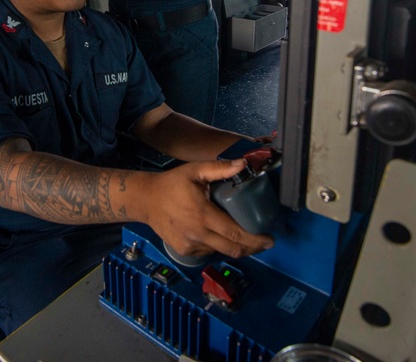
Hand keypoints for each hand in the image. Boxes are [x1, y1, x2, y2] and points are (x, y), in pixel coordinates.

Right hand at [139, 159, 273, 259]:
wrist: (145, 200)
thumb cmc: (172, 184)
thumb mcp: (195, 170)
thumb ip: (220, 168)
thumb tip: (243, 164)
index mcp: (203, 215)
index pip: (235, 233)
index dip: (255, 239)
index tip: (270, 239)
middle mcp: (198, 234)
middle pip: (233, 249)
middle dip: (253, 248)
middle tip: (264, 243)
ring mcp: (190, 245)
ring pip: (221, 251)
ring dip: (235, 246)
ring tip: (245, 237)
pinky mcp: (184, 251)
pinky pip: (208, 251)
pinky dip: (218, 246)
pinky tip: (219, 235)